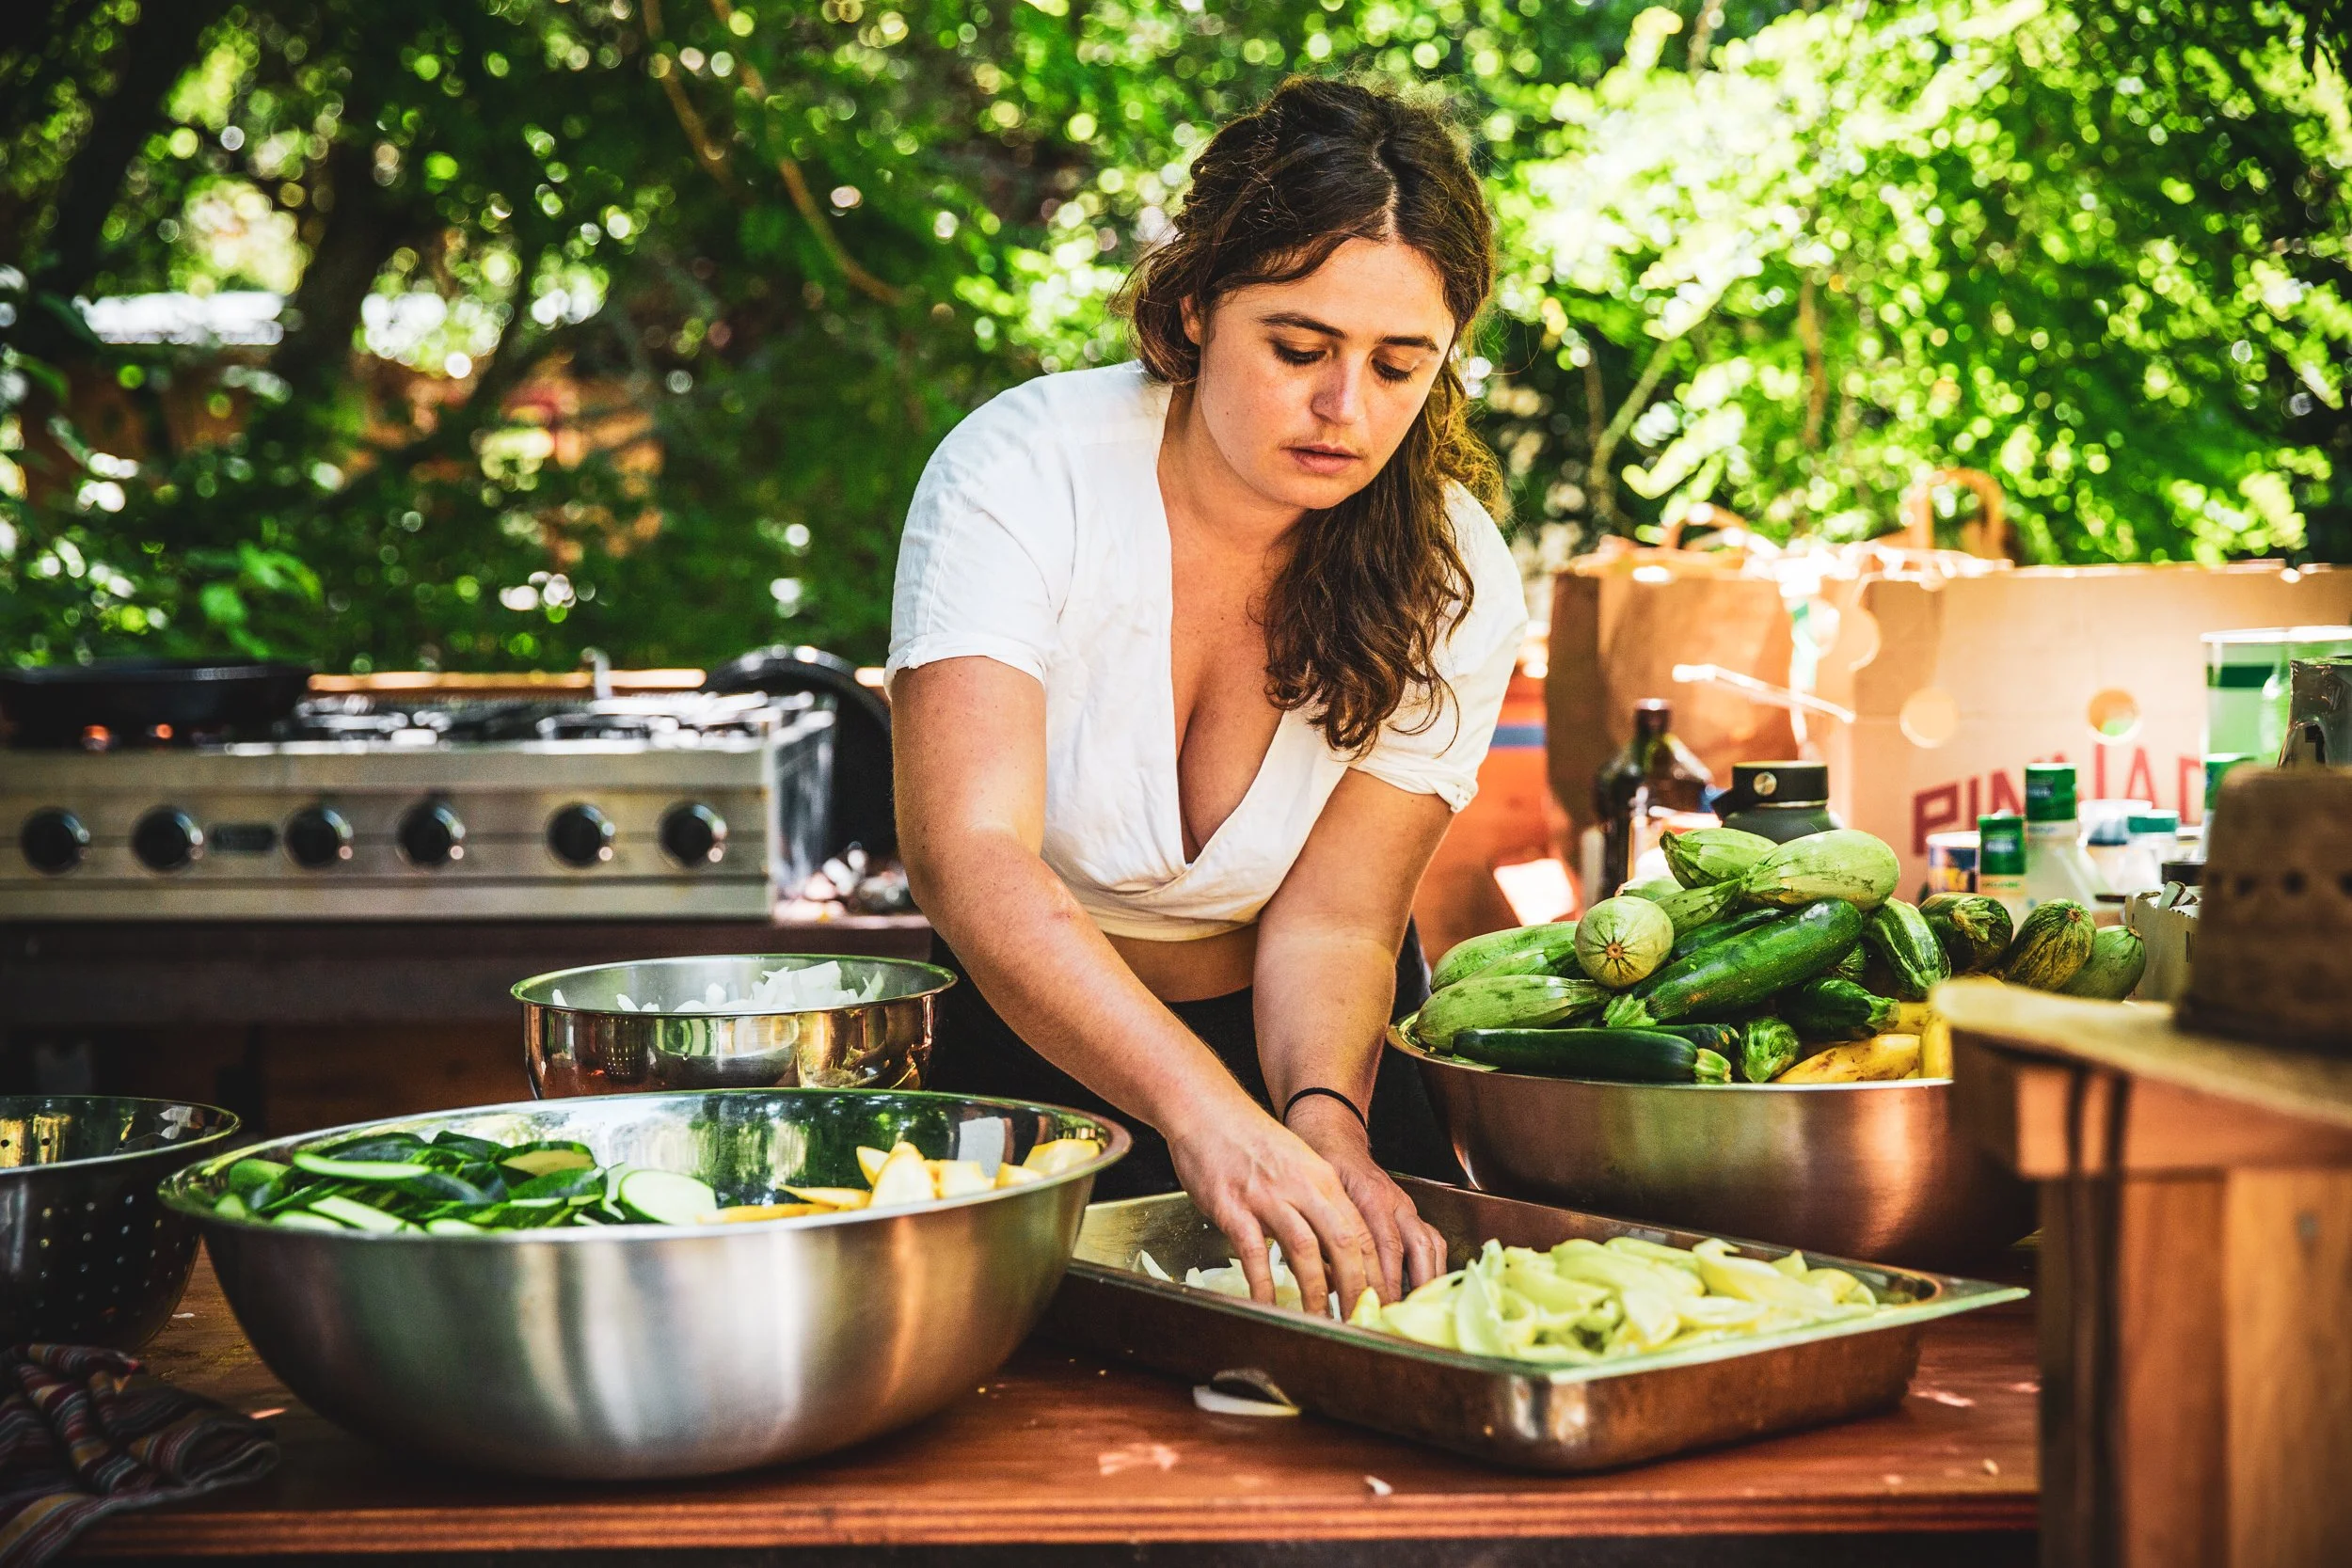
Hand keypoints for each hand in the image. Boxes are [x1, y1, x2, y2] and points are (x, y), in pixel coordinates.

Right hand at [1165, 1097, 1383, 1315]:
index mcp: (1322, 1178)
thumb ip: (1316, 1201)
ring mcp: (1267, 1196)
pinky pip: (1253, 1253)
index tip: (1379, 1300)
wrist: (1205, 1109)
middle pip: (1343, 1243)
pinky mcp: (1232, 1207)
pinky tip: (1268, 1306)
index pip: (1362, 1231)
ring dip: (1316, 1292)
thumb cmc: (1248, 1140)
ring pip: (1305, 1250)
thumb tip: (1333, 1252)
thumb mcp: (1296, 1163)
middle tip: (1358, 1319)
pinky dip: (1264, 1284)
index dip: (1375, 1271)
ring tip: (1320, 1321)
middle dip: (1355, 1288)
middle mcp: (1301, 1186)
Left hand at [1284, 1097, 1448, 1301]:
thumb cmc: (1315, 1162)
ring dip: (1429, 1278)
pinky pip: (1430, 1238)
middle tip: (1402, 1317)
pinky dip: (1432, 1265)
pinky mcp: (1407, 1210)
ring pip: (1431, 1243)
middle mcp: (1394, 1201)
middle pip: (1418, 1247)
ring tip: (1419, 1310)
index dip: (1385, 1282)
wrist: (1330, 1131)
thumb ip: (1320, 1236)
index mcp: (1370, 1197)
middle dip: (1414, 1286)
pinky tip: (1423, 1288)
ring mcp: (1404, 1205)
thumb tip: (1326, 1282)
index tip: (1377, 1309)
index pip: (1385, 1247)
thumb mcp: (1310, 1195)